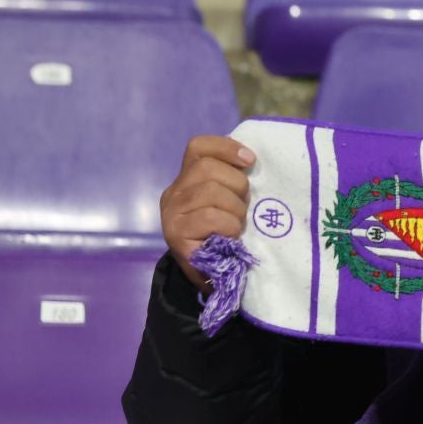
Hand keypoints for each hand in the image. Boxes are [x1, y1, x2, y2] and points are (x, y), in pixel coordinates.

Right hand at [160, 135, 255, 292]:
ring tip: (237, 225)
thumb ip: (232, 182)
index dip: (226, 148)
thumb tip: (251, 160)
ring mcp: (171, 214)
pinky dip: (228, 226)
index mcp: (187, 179)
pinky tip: (230, 237)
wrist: (213, 276)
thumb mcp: (231, 202)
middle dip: (236, 185)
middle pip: (207, 168)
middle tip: (244, 207)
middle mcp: (174, 193)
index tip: (251, 160)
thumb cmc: (227, 235)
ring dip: (235, 210)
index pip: (198, 147)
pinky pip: (210, 217)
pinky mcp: (176, 236)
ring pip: (210, 191)